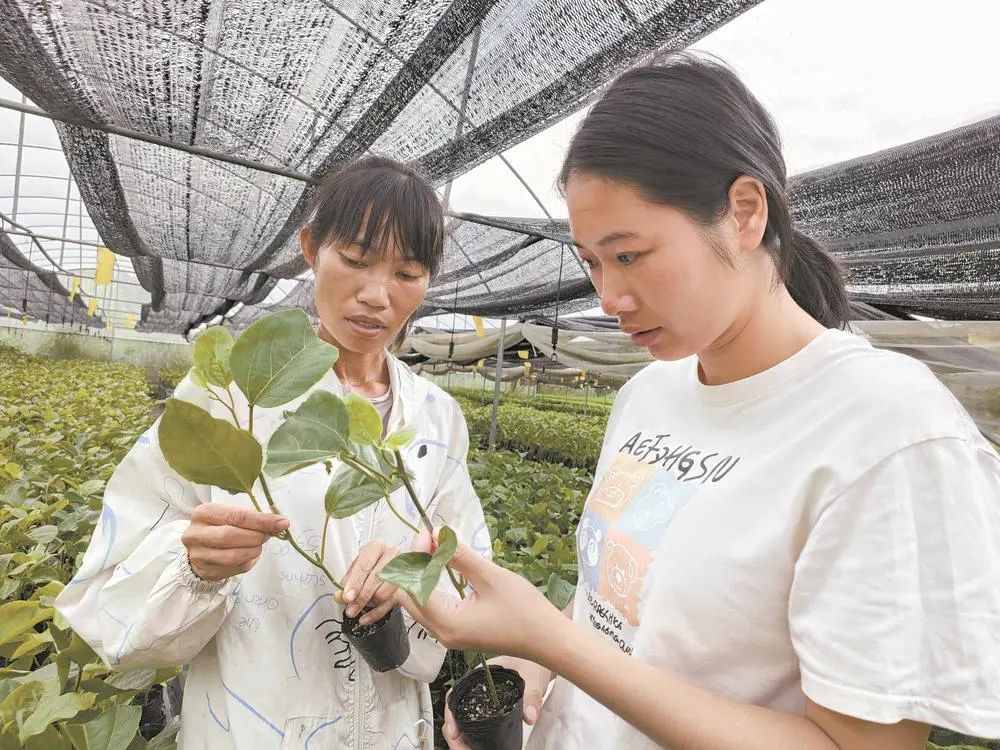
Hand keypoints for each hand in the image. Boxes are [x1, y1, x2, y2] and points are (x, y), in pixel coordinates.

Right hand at [181, 504, 288, 581]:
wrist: (199, 547)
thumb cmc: (220, 526)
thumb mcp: (231, 514)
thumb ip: (252, 517)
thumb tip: (280, 522)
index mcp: (204, 513)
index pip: (236, 516)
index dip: (261, 520)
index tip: (281, 523)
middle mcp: (196, 533)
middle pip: (231, 536)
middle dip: (256, 536)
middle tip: (269, 535)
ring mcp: (198, 555)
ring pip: (233, 556)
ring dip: (253, 550)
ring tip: (259, 545)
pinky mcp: (206, 571)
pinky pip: (235, 568)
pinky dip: (249, 560)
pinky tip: (250, 554)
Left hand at [334, 539, 400, 625]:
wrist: (392, 567)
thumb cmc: (371, 566)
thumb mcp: (356, 570)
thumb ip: (348, 582)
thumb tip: (339, 596)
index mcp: (377, 547)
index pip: (365, 565)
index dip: (355, 582)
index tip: (347, 597)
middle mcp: (393, 554)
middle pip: (376, 579)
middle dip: (361, 597)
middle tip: (350, 610)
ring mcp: (403, 570)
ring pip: (384, 592)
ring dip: (369, 604)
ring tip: (358, 609)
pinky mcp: (408, 586)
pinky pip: (391, 603)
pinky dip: (376, 613)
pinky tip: (365, 619)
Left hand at [396, 530, 561, 659]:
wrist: (547, 639)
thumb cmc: (524, 610)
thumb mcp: (491, 577)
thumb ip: (460, 556)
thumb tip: (437, 534)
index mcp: (447, 623)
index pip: (412, 587)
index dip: (415, 558)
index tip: (428, 534)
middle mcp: (441, 633)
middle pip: (408, 597)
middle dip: (414, 566)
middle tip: (430, 539)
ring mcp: (448, 635)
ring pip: (419, 602)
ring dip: (422, 574)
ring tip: (435, 548)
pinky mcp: (457, 632)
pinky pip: (432, 607)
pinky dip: (432, 585)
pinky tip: (443, 567)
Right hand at [442, 656, 552, 748]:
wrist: (541, 665)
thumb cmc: (532, 663)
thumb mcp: (533, 678)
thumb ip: (532, 697)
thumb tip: (528, 716)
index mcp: (479, 675)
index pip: (455, 695)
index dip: (451, 714)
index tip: (453, 731)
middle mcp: (476, 688)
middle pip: (456, 712)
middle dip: (455, 733)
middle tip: (461, 747)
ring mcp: (482, 700)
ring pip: (463, 720)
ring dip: (462, 738)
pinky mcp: (490, 710)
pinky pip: (475, 725)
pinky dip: (471, 737)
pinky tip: (476, 746)